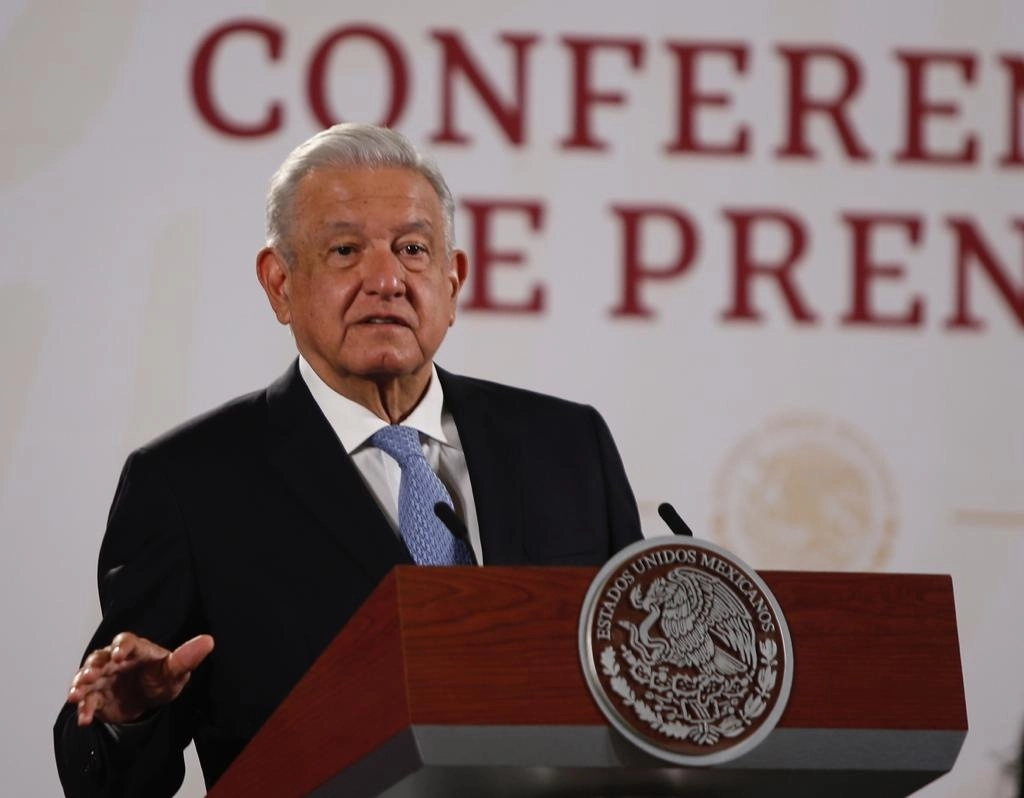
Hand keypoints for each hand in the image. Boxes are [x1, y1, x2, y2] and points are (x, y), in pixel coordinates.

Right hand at [67, 632, 214, 725]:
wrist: (151, 699)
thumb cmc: (163, 677)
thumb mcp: (176, 670)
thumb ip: (187, 657)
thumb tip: (209, 641)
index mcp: (135, 649)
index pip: (125, 641)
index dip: (121, 647)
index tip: (120, 655)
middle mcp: (115, 661)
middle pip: (100, 658)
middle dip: (92, 667)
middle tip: (90, 675)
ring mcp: (103, 678)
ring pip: (87, 678)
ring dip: (80, 685)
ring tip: (76, 695)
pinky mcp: (98, 696)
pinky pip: (88, 700)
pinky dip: (84, 708)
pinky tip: (84, 719)